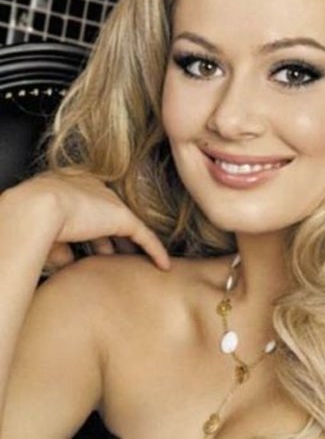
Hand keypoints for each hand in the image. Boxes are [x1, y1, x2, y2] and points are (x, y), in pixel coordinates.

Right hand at [11, 169, 170, 272]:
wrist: (37, 209)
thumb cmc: (31, 221)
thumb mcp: (44, 235)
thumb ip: (60, 247)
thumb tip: (68, 263)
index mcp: (71, 187)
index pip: (89, 208)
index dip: (94, 230)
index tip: (98, 247)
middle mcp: (93, 189)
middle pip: (110, 216)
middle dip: (114, 237)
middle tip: (120, 256)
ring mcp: (109, 202)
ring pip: (127, 226)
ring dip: (134, 246)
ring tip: (140, 263)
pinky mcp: (123, 217)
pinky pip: (144, 236)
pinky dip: (155, 250)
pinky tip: (163, 265)